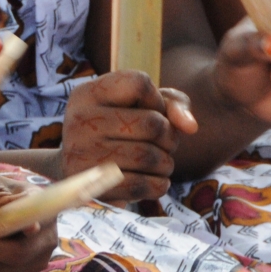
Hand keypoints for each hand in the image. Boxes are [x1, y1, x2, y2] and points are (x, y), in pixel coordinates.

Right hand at [59, 70, 195, 201]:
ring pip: (150, 157)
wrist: (84, 174)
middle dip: (169, 135)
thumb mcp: (141, 106)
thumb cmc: (120, 130)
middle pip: (152, 123)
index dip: (156, 100)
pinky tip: (155, 180)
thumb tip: (190, 126)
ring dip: (166, 162)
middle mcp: (79, 121)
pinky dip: (160, 184)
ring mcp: (83, 156)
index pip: (138, 83)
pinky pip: (143, 186)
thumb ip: (172, 104)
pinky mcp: (93, 188)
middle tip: (164, 142)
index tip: (150, 111)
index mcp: (87, 94)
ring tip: (160, 161)